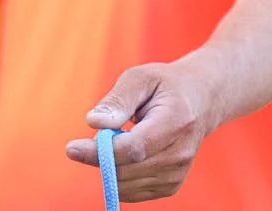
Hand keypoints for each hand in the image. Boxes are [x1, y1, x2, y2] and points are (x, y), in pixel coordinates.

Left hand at [65, 62, 217, 202]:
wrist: (200, 100)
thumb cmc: (164, 85)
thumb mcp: (140, 78)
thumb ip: (117, 100)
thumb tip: (94, 122)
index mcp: (175, 122)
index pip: (133, 148)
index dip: (99, 152)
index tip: (71, 148)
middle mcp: (181, 152)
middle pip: (128, 170)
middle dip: (98, 160)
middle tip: (83, 144)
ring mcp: (179, 172)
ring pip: (128, 185)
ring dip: (108, 167)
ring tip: (114, 142)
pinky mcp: (172, 185)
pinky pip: (134, 192)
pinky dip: (119, 178)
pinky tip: (122, 156)